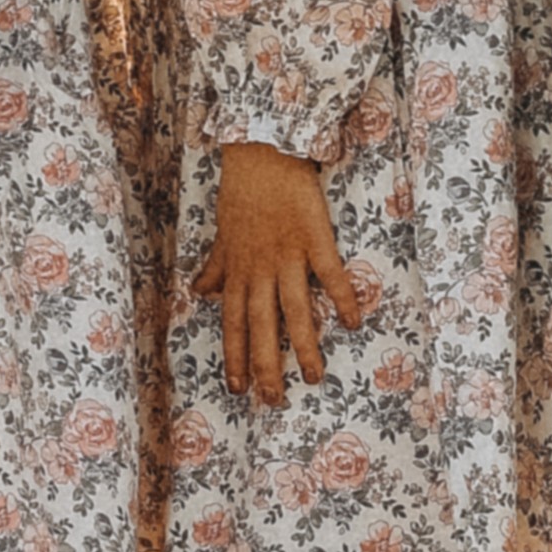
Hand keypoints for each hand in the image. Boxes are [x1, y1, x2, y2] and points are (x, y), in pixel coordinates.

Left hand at [195, 141, 358, 399]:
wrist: (261, 151)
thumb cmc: (242, 192)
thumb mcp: (223, 234)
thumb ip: (215, 267)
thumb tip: (199, 292)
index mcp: (238, 271)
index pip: (234, 324)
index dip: (235, 357)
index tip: (237, 389)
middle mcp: (259, 270)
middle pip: (262, 327)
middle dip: (266, 367)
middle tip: (273, 400)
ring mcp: (287, 255)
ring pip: (294, 310)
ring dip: (304, 346)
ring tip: (314, 377)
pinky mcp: (314, 238)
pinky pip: (329, 274)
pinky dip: (341, 297)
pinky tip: (353, 322)